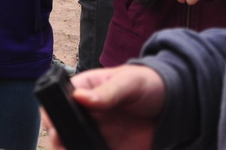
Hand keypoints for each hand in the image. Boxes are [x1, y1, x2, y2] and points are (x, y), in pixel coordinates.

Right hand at [41, 65, 163, 149]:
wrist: (173, 105)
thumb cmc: (148, 83)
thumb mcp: (130, 83)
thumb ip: (108, 92)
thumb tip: (80, 97)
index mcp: (84, 89)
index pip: (57, 101)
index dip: (51, 115)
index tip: (54, 127)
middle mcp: (84, 113)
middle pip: (59, 129)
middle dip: (57, 141)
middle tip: (64, 146)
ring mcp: (94, 133)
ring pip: (72, 146)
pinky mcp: (107, 149)